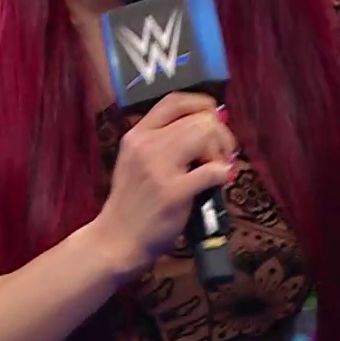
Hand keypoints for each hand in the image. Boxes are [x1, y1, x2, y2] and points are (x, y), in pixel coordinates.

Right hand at [95, 91, 238, 271]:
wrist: (116, 240)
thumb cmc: (131, 204)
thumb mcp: (135, 162)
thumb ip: (161, 142)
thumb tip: (205, 126)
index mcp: (136, 135)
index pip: (174, 100)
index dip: (202, 103)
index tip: (214, 117)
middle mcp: (146, 145)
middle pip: (197, 119)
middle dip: (220, 134)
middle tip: (224, 154)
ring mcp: (159, 169)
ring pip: (206, 136)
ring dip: (221, 152)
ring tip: (219, 168)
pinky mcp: (173, 193)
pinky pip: (212, 171)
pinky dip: (222, 174)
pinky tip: (219, 182)